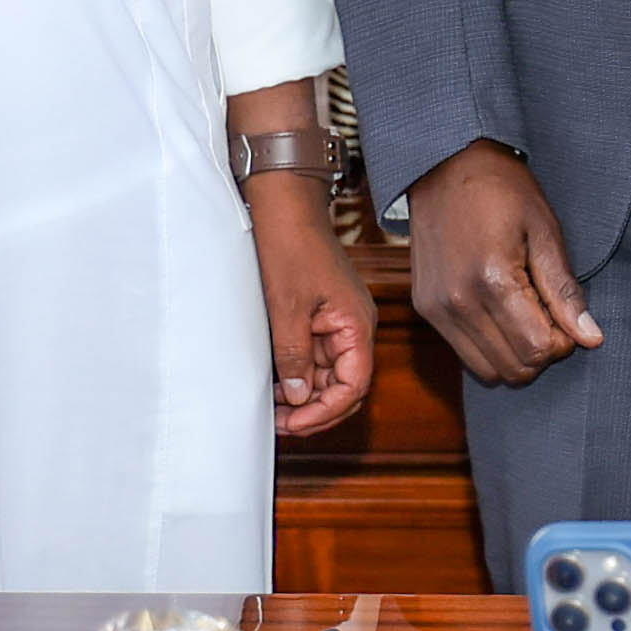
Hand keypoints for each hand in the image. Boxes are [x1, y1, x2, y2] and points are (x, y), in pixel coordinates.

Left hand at [250, 178, 374, 434]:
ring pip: (331, 374)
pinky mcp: (323, 315)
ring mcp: (339, 322)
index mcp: (356, 326)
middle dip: (316, 409)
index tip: (294, 422)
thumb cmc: (290, 247)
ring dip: (306, 394)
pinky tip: (277, 382)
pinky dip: (300, 373)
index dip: (325, 411)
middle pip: (346, 385)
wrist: (285, 207)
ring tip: (274, 407)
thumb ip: (294, 356)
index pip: (354, 385)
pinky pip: (318, 355)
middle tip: (281, 423)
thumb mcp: (286, 308)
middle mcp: (354, 327)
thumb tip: (299, 397)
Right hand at [404, 140, 598, 385]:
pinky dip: (491, 346)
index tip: (566, 314)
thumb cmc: (502, 189)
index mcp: (491, 280)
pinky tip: (502, 311)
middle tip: (550, 315)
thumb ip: (565, 291)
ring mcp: (436, 309)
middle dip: (542, 352)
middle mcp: (458, 303)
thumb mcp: (544, 230)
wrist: (443, 164)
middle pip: (514, 369)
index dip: (564, 341)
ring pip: (488, 371)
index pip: (538, 349)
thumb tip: (591, 338)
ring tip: (526, 313)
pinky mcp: (424, 308)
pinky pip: (465, 354)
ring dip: (516, 354)